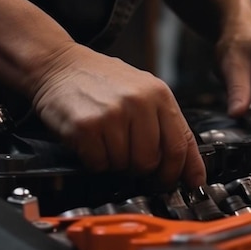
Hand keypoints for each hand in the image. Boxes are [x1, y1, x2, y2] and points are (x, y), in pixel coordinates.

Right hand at [30, 44, 205, 188]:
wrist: (59, 65)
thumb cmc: (103, 81)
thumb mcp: (144, 91)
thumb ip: (165, 123)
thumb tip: (186, 165)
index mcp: (159, 94)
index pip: (181, 144)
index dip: (184, 171)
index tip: (190, 185)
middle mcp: (139, 103)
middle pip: (152, 161)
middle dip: (143, 170)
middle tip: (132, 162)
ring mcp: (113, 114)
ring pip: (125, 165)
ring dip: (116, 163)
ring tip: (108, 142)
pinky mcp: (86, 127)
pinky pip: (99, 164)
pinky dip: (95, 161)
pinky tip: (92, 142)